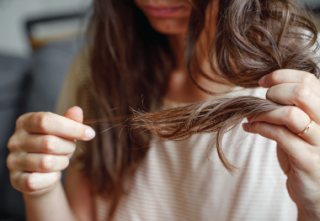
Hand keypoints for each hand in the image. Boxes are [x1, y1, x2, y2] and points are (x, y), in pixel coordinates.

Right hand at [7, 107, 94, 195]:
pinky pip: (38, 180)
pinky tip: (52, 175)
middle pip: (49, 143)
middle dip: (68, 147)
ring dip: (62, 163)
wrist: (41, 175)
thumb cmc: (54, 148)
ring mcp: (13, 160)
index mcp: (26, 122)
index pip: (47, 121)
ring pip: (46, 162)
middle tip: (70, 149)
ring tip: (60, 161)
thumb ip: (70, 121)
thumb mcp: (64, 132)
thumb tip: (77, 110)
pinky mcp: (16, 180)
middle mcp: (16, 140)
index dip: (71, 128)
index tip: (90, 134)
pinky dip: (52, 178)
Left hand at [242, 70, 319, 219]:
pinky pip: (279, 135)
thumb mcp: (301, 126)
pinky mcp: (308, 160)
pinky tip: (249, 127)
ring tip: (251, 116)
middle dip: (274, 92)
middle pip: (302, 93)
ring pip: (290, 114)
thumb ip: (291, 107)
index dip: (281, 76)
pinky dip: (259, 128)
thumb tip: (267, 88)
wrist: (317, 192)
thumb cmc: (304, 154)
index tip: (263, 81)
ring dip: (263, 112)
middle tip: (262, 101)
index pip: (308, 80)